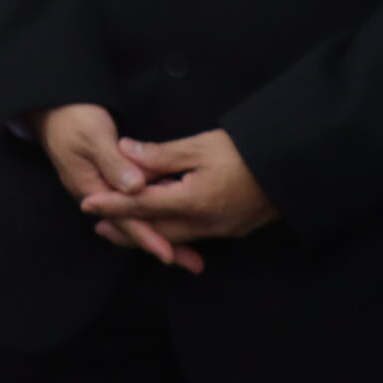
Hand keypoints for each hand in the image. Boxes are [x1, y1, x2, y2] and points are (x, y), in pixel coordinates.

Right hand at [33, 104, 202, 271]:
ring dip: (162, 233)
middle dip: (161, 244)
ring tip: (190, 253)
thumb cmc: (73, 118)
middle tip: (194, 264)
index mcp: (90, 188)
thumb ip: (114, 162)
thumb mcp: (93, 136)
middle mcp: (97, 195)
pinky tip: (173, 219)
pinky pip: (135, 205)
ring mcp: (103, 189)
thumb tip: (135, 188)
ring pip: (135, 218)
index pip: (123, 218)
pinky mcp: (110, 181)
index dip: (147, 236)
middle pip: (131, 226)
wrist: (54, 107)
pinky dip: (155, 215)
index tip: (169, 254)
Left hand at [81, 129, 277, 249]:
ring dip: (148, 232)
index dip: (113, 205)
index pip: (143, 205)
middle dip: (126, 229)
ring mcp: (222, 230)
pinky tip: (162, 223)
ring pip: (175, 236)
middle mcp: (207, 223)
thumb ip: (160, 154)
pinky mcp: (233, 229)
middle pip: (156, 231)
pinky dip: (172, 231)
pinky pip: (194, 235)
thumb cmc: (248, 152)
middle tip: (98, 226)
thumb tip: (124, 150)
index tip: (87, 204)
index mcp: (195, 201)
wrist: (295, 169)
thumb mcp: (200, 146)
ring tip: (123, 226)